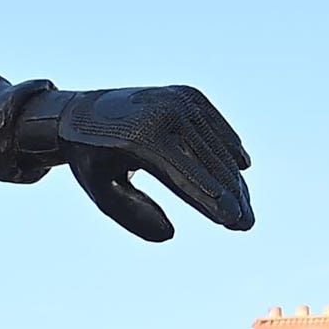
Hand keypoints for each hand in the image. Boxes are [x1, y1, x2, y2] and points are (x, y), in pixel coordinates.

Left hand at [29, 85, 253, 241]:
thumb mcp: (101, 191)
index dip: (211, 200)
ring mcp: (179, 99)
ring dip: (234, 180)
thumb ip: (132, 214)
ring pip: (217, 146)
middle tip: (247, 225)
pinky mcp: (189, 95)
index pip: (184, 175)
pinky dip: (229, 150)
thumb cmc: (92, 159)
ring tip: (245, 211)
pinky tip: (241, 173)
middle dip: (231, 196)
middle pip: (208, 163)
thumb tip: (169, 234)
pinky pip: (216, 127)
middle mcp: (165, 113)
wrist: (81, 111)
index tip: (233, 222)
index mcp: (139, 138)